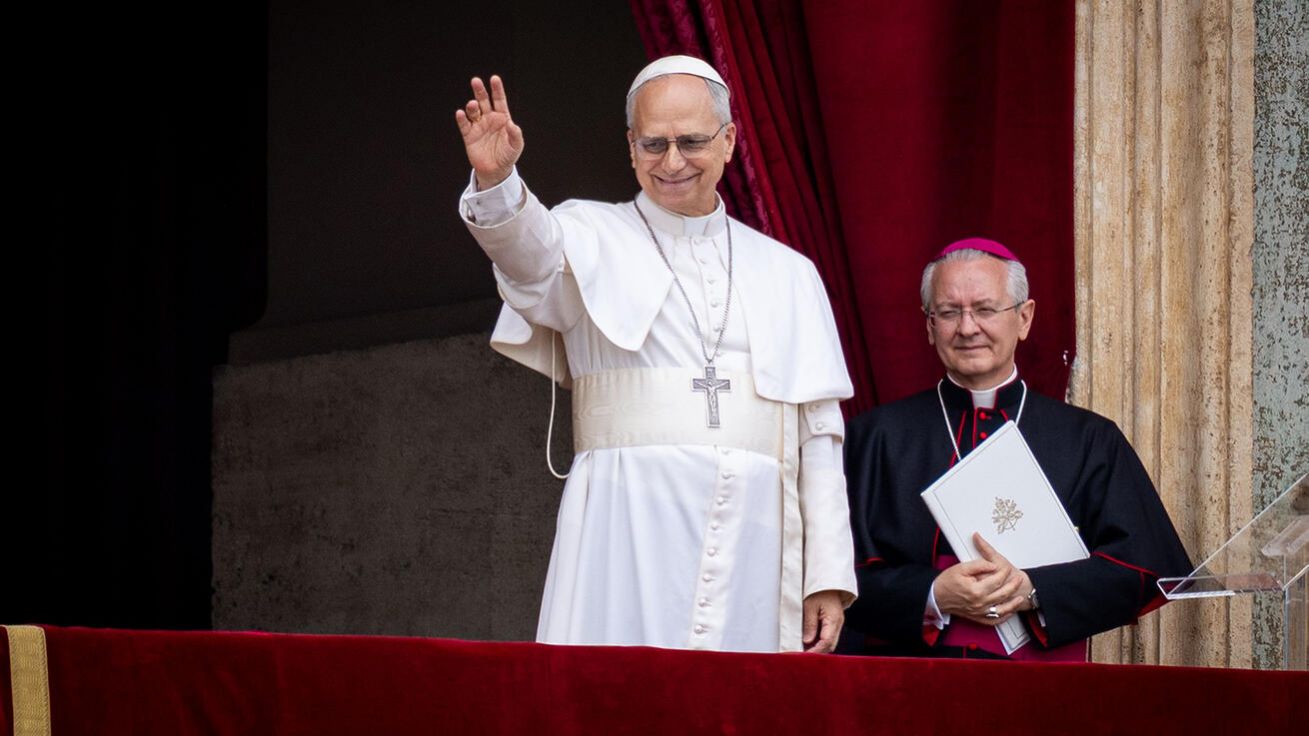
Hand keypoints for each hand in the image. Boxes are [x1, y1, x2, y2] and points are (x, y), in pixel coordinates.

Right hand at [455, 75, 523, 189]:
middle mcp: (489, 119)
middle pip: (484, 101)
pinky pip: (464, 125)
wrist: (496, 171)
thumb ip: (515, 135)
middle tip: (476, 81)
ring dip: (472, 106)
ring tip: (473, 105)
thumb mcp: (516, 146)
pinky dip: (462, 119)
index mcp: (502, 118)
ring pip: (473, 111)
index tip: (494, 79)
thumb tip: (511, 124)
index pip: (499, 100)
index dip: (497, 89)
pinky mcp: (469, 136)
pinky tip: (461, 114)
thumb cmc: (508, 156)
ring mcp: (478, 126)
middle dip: (480, 91)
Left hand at [801, 589, 843, 652]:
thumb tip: (807, 640)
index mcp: (834, 620)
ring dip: (818, 647)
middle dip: (817, 652)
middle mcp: (838, 623)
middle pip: (830, 645)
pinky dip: (820, 641)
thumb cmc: (819, 590)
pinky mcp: (833, 622)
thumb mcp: (809, 605)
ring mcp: (837, 623)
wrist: (827, 580)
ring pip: (829, 642)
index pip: (826, 642)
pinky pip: (828, 636)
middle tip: (803, 656)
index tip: (804, 655)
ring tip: (804, 650)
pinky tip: (810, 643)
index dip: (815, 651)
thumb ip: (810, 624)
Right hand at [931, 533, 1030, 625]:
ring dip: (1013, 604)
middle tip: (1019, 579)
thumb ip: (979, 565)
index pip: (997, 580)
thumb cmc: (946, 583)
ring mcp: (979, 612)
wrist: (936, 596)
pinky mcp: (977, 617)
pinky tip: (1008, 612)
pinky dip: (1004, 617)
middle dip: (1013, 585)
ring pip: (1002, 609)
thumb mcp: (961, 568)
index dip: (1004, 572)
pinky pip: (994, 620)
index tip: (1006, 568)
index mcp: (976, 590)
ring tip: (1020, 597)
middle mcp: (980, 603)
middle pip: (1003, 594)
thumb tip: (993, 566)